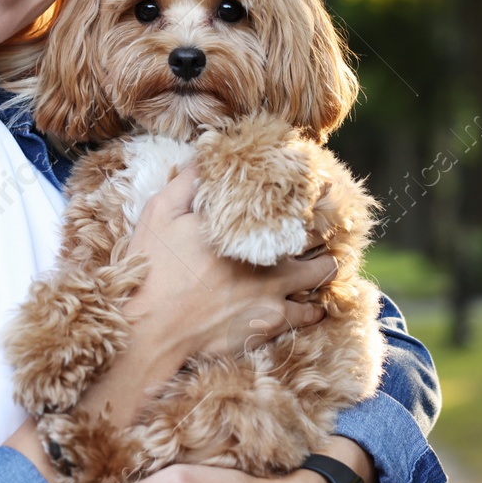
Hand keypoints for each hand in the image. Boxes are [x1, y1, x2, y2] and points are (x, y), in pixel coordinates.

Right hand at [124, 162, 340, 361]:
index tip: (324, 187)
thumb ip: (188, 182)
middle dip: (327, 229)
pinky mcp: (270, 324)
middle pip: (316, 233)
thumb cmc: (152, 268)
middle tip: (330, 225)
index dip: (313, 191)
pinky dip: (314, 308)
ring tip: (327, 262)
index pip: (293, 202)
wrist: (151, 329)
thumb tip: (208, 154)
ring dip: (325, 267)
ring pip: (321, 275)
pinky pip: (308, 316)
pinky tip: (314, 305)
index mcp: (246, 228)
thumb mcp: (160, 213)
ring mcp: (273, 294)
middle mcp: (268, 258)